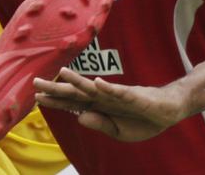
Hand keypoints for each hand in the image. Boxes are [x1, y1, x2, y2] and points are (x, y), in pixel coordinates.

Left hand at [34, 68, 190, 141]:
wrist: (169, 111)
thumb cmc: (143, 119)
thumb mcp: (118, 131)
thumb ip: (99, 124)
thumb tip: (78, 116)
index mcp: (100, 106)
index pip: (73, 103)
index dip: (55, 101)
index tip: (36, 98)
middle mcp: (105, 97)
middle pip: (77, 92)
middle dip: (56, 88)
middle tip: (35, 82)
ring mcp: (118, 95)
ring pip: (94, 87)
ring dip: (77, 80)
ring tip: (61, 73)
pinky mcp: (134, 95)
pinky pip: (119, 92)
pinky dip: (108, 88)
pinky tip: (96, 83)